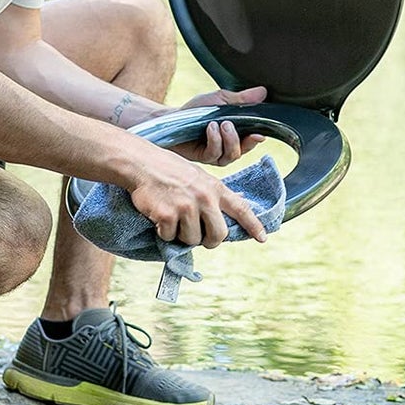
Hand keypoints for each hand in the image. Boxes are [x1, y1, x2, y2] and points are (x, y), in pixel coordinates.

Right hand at [128, 141, 267, 248]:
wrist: (141, 164)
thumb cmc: (169, 170)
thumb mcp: (199, 176)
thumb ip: (216, 193)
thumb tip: (237, 205)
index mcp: (215, 188)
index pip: (241, 209)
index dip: (253, 225)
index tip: (263, 238)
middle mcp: (204, 198)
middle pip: (218, 235)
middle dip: (209, 241)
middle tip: (199, 236)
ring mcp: (186, 207)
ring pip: (192, 240)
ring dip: (182, 236)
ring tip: (173, 218)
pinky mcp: (167, 216)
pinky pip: (170, 238)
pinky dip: (163, 233)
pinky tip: (159, 217)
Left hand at [169, 85, 266, 166]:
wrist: (173, 118)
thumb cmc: (198, 110)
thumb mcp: (220, 100)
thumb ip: (241, 99)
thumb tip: (263, 91)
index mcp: (235, 135)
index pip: (251, 141)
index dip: (256, 139)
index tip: (260, 134)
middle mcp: (227, 148)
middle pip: (242, 151)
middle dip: (240, 139)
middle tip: (230, 123)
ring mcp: (216, 155)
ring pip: (230, 155)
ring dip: (228, 140)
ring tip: (221, 124)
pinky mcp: (203, 158)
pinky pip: (214, 154)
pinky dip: (215, 140)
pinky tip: (210, 128)